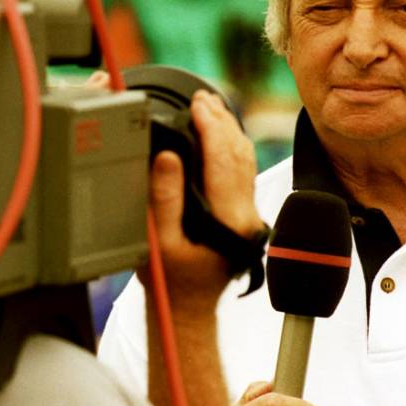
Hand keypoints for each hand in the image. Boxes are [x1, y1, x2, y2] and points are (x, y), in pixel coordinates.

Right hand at [142, 90, 259, 308]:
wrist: (189, 308)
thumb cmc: (169, 281)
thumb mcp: (157, 242)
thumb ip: (164, 198)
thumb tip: (168, 156)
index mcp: (226, 220)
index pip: (222, 160)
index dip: (210, 127)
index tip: (196, 104)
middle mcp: (244, 215)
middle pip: (238, 154)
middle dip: (221, 121)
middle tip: (202, 97)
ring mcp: (247, 215)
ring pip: (244, 160)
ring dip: (228, 129)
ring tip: (210, 106)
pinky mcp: (244, 215)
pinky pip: (242, 172)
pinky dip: (231, 146)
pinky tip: (219, 133)